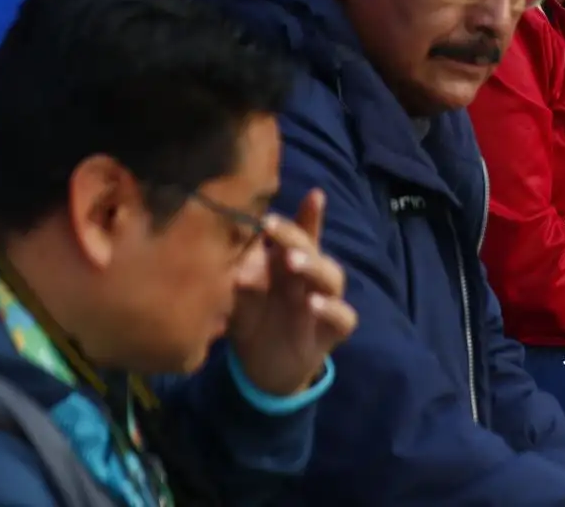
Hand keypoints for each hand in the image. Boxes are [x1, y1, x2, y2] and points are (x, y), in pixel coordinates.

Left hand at [229, 189, 358, 396]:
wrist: (259, 370)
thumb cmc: (251, 319)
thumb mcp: (239, 293)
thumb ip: (237, 268)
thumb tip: (222, 238)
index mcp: (290, 261)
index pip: (301, 232)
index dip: (308, 214)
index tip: (311, 194)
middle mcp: (311, 276)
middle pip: (312, 248)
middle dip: (295, 236)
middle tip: (274, 228)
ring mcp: (325, 302)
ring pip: (331, 276)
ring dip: (314, 265)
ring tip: (293, 261)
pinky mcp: (332, 331)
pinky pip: (342, 316)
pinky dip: (331, 308)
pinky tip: (314, 303)